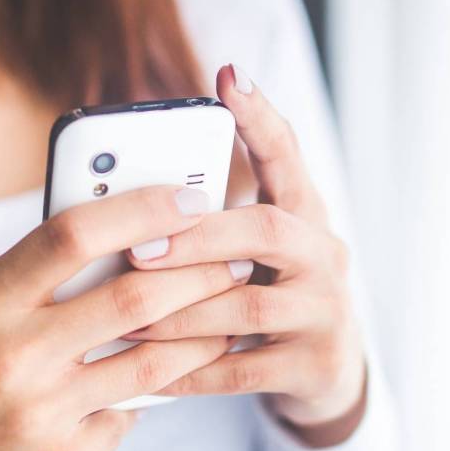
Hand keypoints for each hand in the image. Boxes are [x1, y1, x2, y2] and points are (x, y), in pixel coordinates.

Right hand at [0, 185, 249, 450]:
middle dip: (200, 270)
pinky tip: (162, 383)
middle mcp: (13, 356)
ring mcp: (38, 416)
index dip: (141, 206)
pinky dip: (144, 398)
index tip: (189, 194)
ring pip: (151, 365)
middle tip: (235, 255)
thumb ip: (18, 279)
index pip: (74, 234)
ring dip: (201, 334)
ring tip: (229, 313)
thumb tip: (104, 241)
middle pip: (134, 296)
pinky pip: (123, 420)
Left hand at [123, 64, 368, 447]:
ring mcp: (326, 311)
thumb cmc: (266, 296)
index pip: (287, 155)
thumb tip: (123, 199)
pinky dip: (191, 371)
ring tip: (125, 316)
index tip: (229, 76)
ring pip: (249, 307)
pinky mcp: (316, 365)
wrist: (327, 374)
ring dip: (181, 312)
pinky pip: (243, 370)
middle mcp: (325, 254)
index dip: (260, 117)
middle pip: (268, 230)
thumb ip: (209, 224)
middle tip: (136, 248)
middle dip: (198, 238)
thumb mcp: (251, 253)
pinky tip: (150, 374)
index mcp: (304, 214)